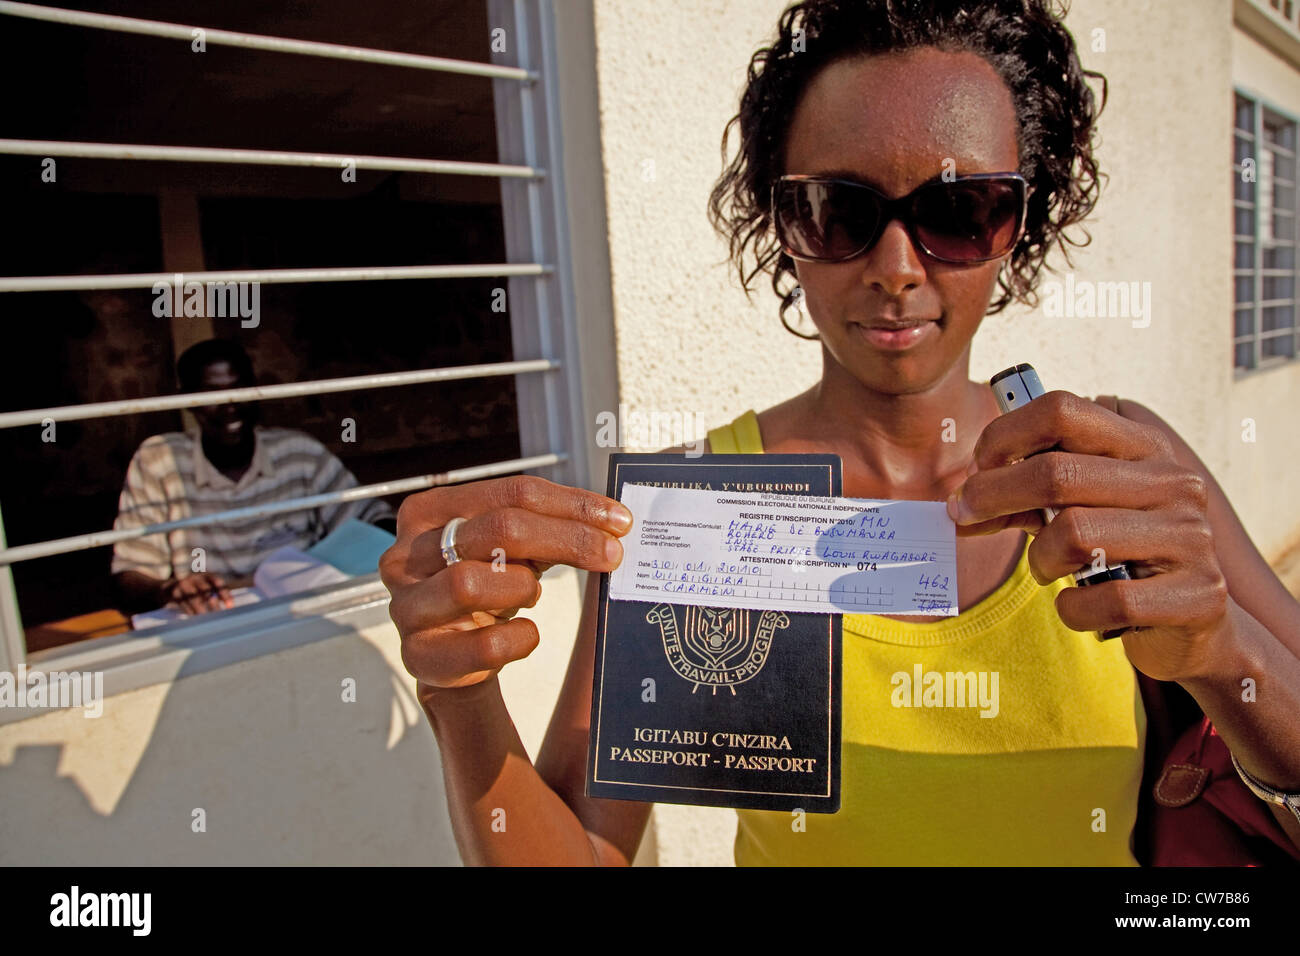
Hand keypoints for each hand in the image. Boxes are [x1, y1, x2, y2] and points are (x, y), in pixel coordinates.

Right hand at [162, 572, 233, 614]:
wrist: (170, 588)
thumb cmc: (194, 589)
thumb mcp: (205, 587)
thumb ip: (217, 594)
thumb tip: (229, 606)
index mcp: (206, 575)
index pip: (217, 582)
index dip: (225, 594)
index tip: (230, 606)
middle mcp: (195, 577)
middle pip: (206, 590)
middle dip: (214, 604)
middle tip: (219, 615)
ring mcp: (183, 584)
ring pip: (194, 599)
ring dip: (202, 610)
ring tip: (208, 619)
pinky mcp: (174, 592)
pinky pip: (184, 603)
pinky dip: (190, 611)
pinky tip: (196, 618)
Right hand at [379, 474, 632, 695]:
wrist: (453, 652)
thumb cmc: (486, 585)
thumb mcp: (512, 546)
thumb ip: (550, 525)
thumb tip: (612, 521)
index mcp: (430, 512)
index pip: (513, 493)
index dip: (572, 505)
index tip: (618, 521)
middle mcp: (406, 554)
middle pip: (499, 529)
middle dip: (567, 539)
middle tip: (611, 554)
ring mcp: (407, 606)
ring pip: (472, 583)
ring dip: (521, 589)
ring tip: (529, 595)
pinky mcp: (419, 656)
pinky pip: (482, 646)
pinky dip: (518, 640)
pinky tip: (525, 635)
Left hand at [946, 390, 1229, 681]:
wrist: (1192, 623)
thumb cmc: (1119, 555)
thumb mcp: (1070, 512)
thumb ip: (1019, 500)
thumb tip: (957, 506)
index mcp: (1142, 448)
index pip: (1062, 410)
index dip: (1005, 434)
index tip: (981, 465)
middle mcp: (1173, 483)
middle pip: (1056, 472)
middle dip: (994, 495)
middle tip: (967, 515)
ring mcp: (1191, 537)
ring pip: (1074, 535)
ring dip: (1039, 561)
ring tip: (1046, 569)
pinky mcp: (1198, 595)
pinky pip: (1106, 599)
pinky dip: (1074, 609)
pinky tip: (1078, 607)